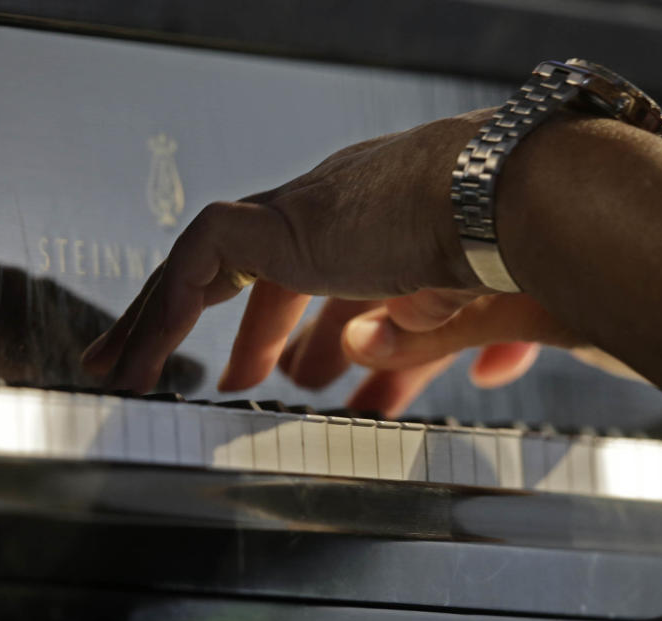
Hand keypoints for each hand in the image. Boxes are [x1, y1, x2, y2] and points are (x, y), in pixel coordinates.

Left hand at [81, 109, 616, 410]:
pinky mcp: (282, 219)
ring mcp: (312, 212)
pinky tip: (145, 359)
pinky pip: (200, 258)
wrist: (509, 201)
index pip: (343, 282)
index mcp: (394, 230)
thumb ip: (483, 337)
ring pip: (217, 262)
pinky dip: (166, 310)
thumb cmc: (518, 250)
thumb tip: (494, 371)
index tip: (308, 379)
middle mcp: (347, 215)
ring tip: (143, 369)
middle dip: (254, 329)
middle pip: (276, 271)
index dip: (323, 332)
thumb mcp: (490, 311)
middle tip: (238, 377)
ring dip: (177, 318)